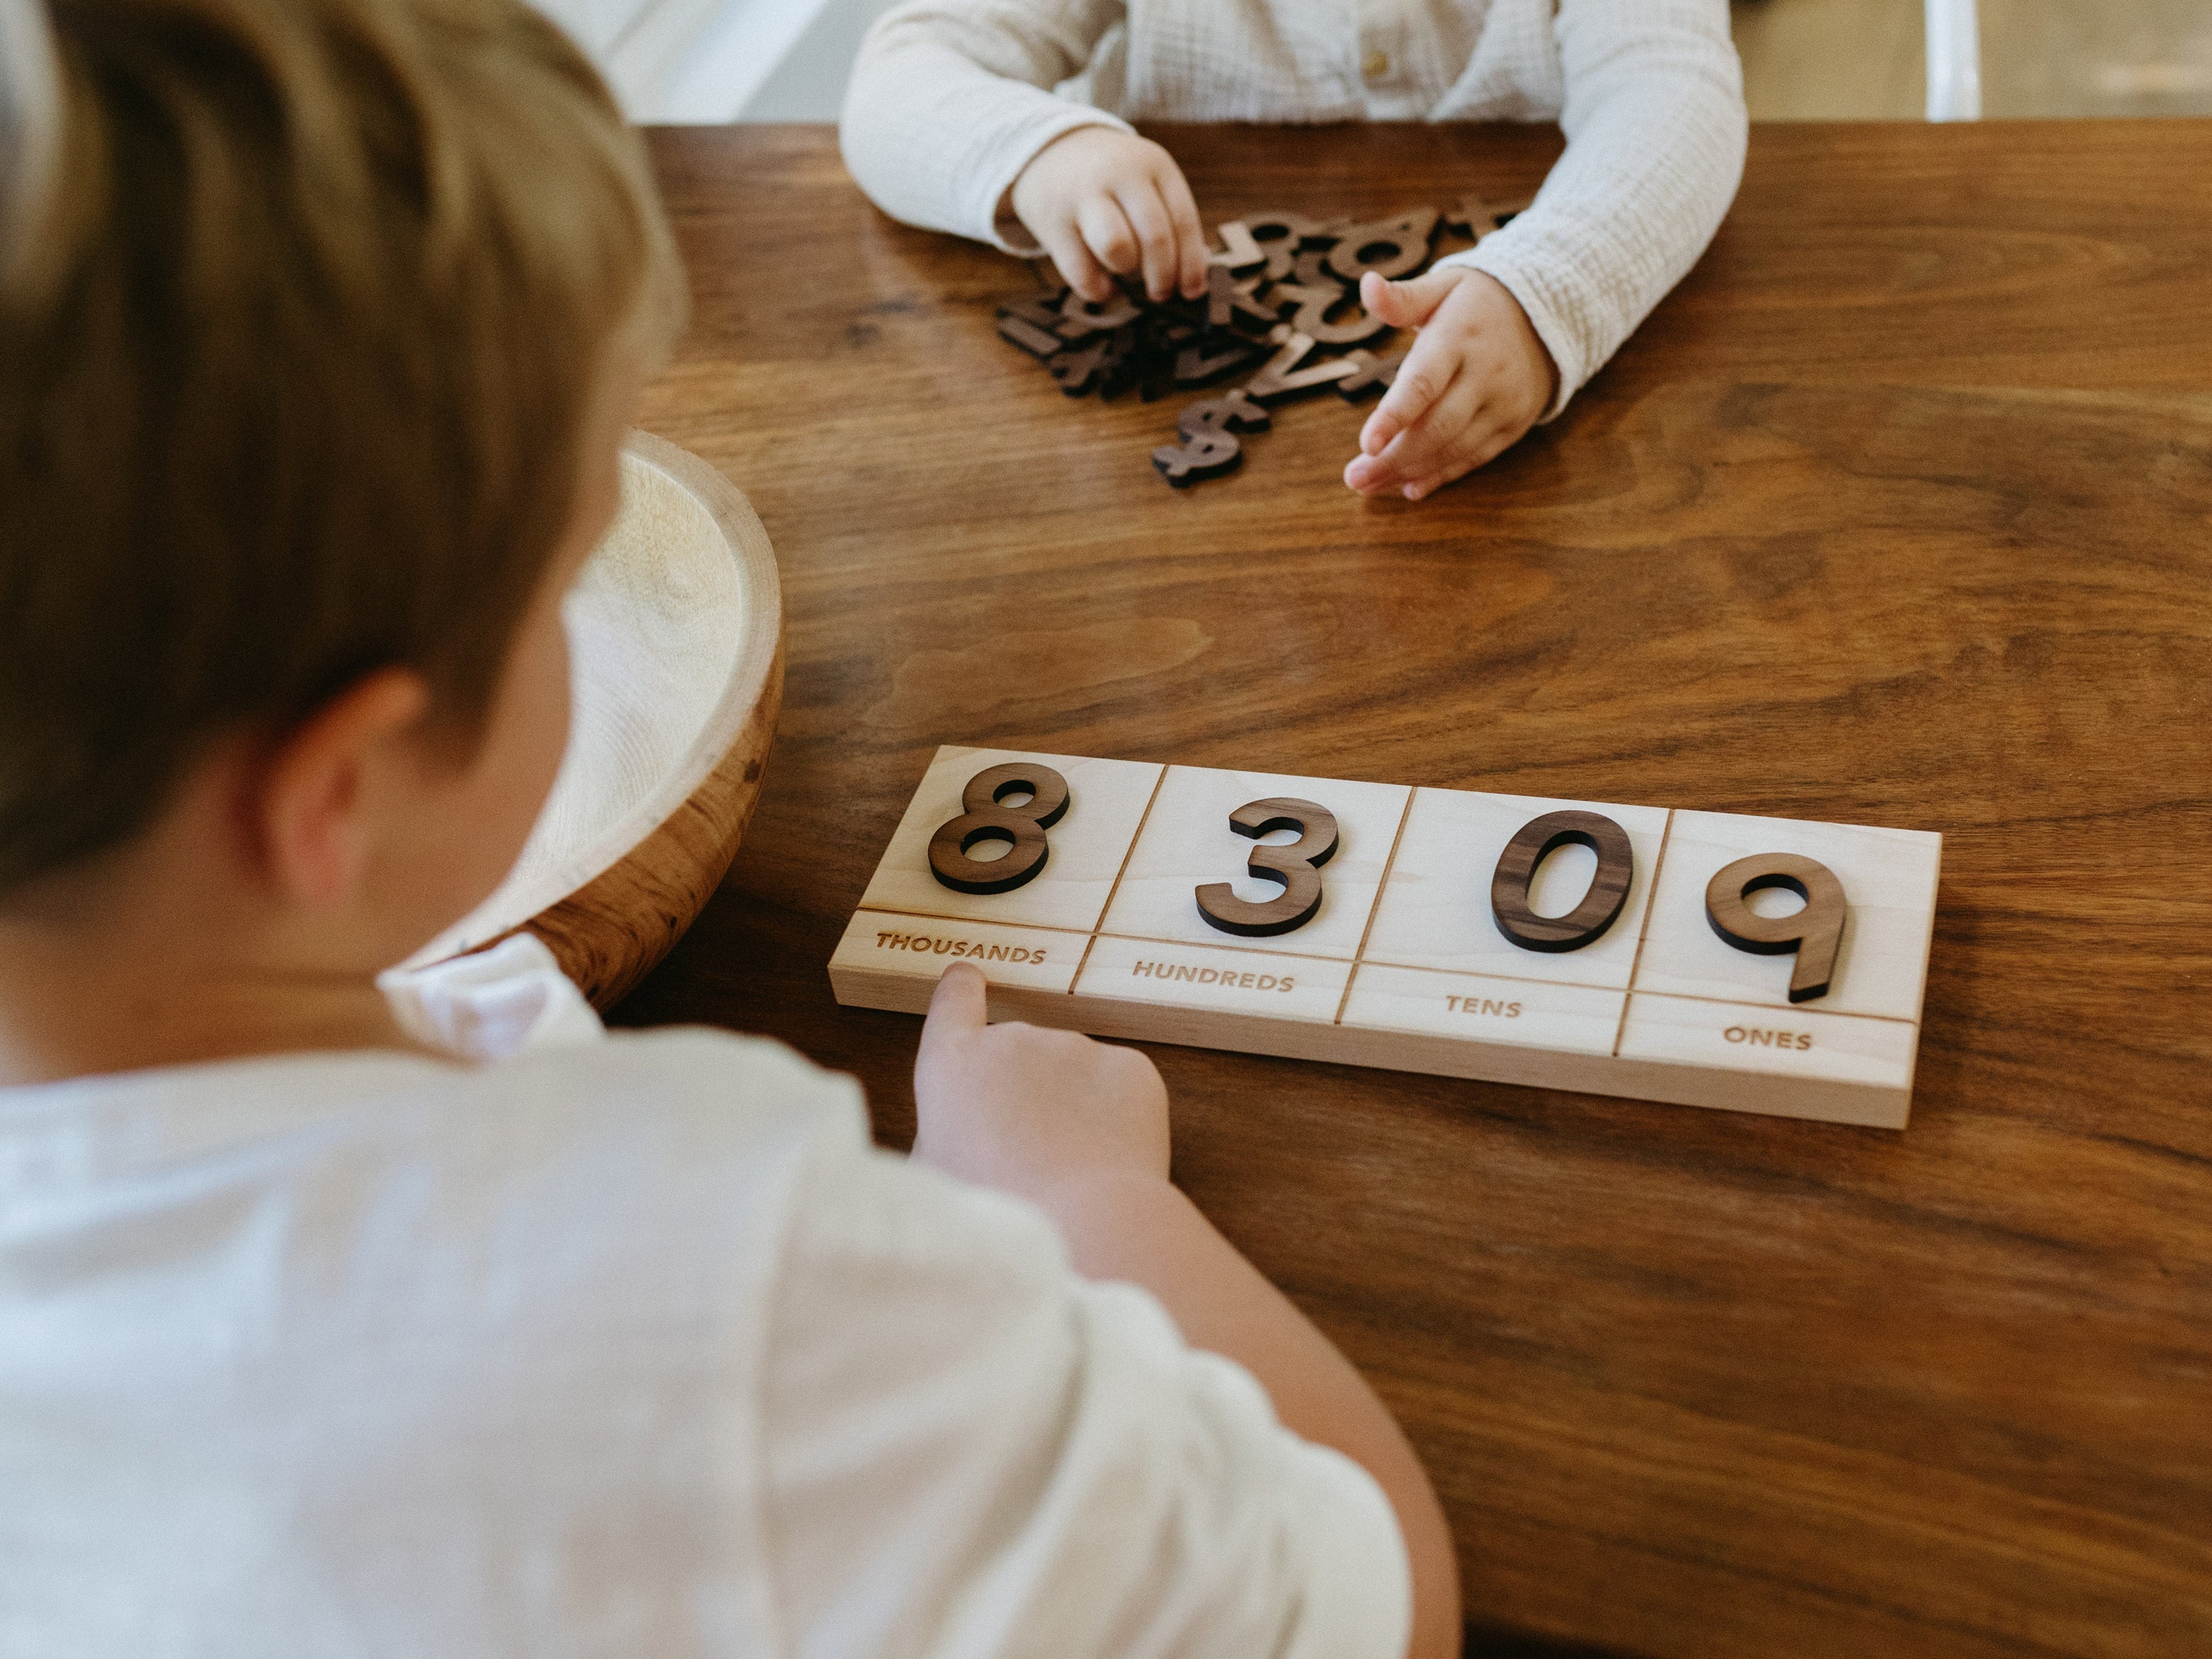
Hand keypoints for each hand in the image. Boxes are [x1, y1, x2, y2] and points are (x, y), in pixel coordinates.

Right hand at [912, 962, 1170, 1201]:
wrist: (1083, 1227)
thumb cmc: (998, 1215)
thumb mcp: (937, 1178)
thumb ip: (944, 1134)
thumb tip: (965, 1124)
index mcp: (953, 1066)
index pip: (953, 1003)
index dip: (960, 991)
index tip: (968, 978)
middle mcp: (1013, 1039)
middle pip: (1019, 1056)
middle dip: (1026, 1094)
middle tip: (1029, 1158)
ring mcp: (1076, 1046)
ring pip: (1073, 1077)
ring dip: (1072, 1110)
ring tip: (1070, 1172)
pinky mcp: (1130, 1065)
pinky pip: (1118, 1090)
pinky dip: (1115, 1119)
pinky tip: (1105, 1161)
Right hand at [1009, 127, 1208, 304]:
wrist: (1051, 148)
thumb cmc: (1112, 178)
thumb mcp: (1146, 180)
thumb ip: (1168, 219)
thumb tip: (1191, 281)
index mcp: (1154, 165)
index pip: (1183, 220)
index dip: (1192, 263)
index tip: (1192, 292)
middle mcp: (1121, 175)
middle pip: (1154, 236)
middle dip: (1163, 275)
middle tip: (1161, 293)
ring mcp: (1084, 196)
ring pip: (1116, 246)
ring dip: (1127, 271)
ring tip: (1125, 273)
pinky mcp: (1054, 222)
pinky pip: (1081, 271)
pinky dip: (1098, 290)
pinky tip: (1104, 286)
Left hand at [1345, 267, 1557, 499]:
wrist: (1547, 314)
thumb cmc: (1476, 303)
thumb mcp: (1442, 286)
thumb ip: (1402, 297)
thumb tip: (1367, 284)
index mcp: (1459, 337)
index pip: (1424, 382)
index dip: (1395, 415)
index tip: (1366, 443)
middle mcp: (1485, 374)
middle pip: (1437, 427)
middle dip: (1393, 458)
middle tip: (1355, 478)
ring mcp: (1502, 404)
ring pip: (1454, 449)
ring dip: (1409, 472)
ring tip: (1369, 485)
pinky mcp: (1512, 425)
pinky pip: (1475, 458)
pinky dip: (1441, 476)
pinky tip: (1409, 488)